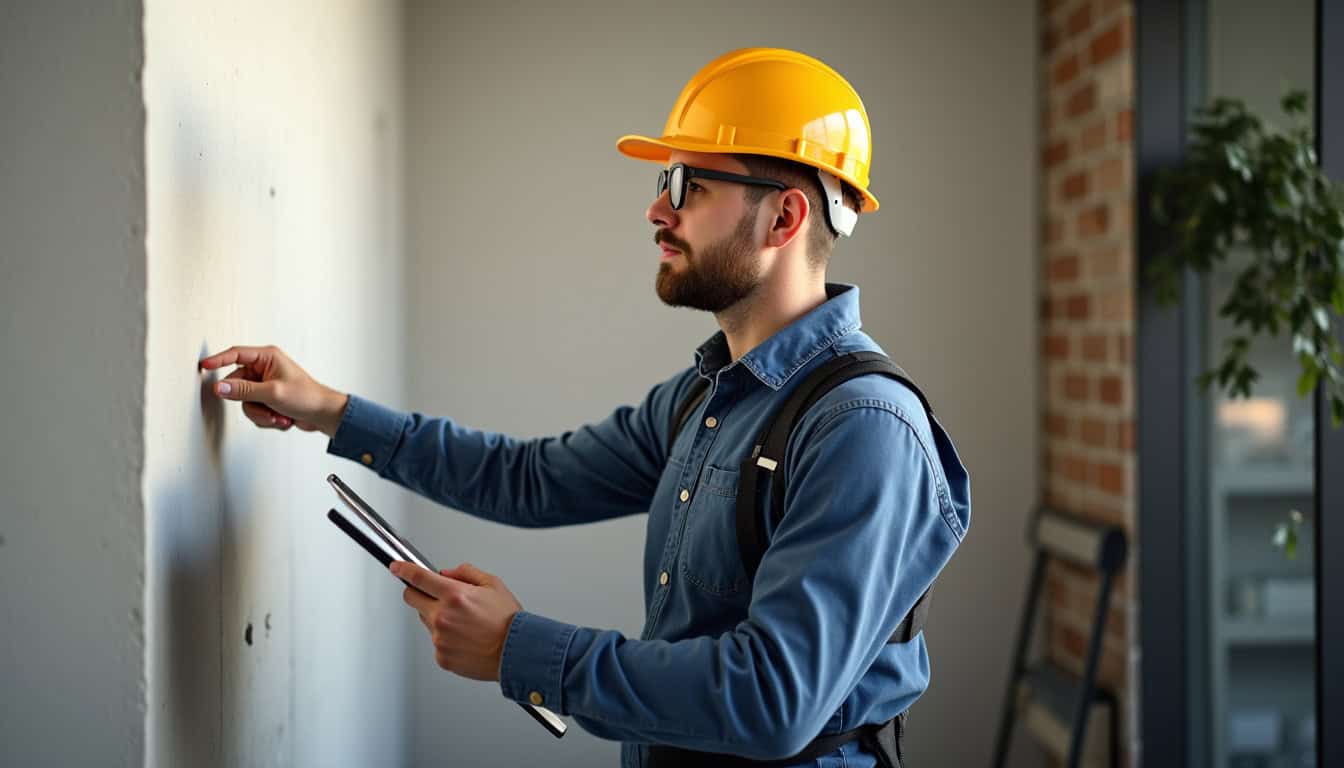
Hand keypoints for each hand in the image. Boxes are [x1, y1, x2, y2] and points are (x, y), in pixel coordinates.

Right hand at [198, 345, 347, 437]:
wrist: (324, 415)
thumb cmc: (307, 397)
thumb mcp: (273, 393)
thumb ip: (243, 391)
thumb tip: (219, 388)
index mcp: (268, 358)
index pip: (236, 354)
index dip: (218, 360)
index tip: (203, 366)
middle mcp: (265, 369)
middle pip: (238, 385)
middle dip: (252, 404)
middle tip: (268, 410)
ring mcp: (265, 385)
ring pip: (245, 403)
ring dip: (262, 414)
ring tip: (280, 416)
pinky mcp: (267, 399)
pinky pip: (254, 411)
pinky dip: (267, 418)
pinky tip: (283, 419)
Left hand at [393, 561, 521, 681]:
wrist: (516, 653)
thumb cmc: (508, 621)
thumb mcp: (493, 584)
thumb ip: (466, 573)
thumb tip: (447, 573)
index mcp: (455, 595)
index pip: (418, 578)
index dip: (403, 569)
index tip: (397, 567)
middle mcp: (443, 616)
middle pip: (412, 598)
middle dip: (420, 593)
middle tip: (437, 597)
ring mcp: (440, 639)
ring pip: (425, 620)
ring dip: (436, 617)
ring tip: (463, 623)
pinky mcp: (441, 656)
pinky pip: (435, 641)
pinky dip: (445, 638)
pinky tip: (465, 638)